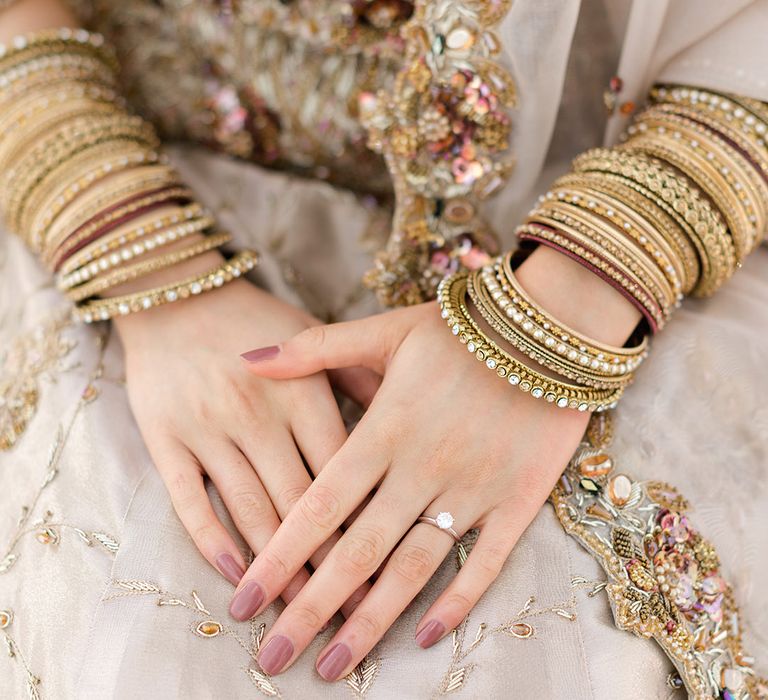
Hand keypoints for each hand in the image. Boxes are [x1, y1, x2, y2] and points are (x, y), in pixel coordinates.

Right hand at [114, 263, 372, 615]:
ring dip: (276, 567)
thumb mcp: (311, 336)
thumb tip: (404, 419)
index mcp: (302, 391)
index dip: (365, 522)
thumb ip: (356, 375)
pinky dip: (212, 541)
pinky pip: (189, 501)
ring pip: (250, 511)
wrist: (175, 296)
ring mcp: (209, 430)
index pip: (342, 471)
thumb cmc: (255, 319)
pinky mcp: (166, 440)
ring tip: (298, 612)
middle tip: (353, 612)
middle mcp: (258, 415)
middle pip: (301, 503)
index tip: (387, 569)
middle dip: (328, 563)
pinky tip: (235, 574)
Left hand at [232, 247, 640, 679]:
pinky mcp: (517, 500)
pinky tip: (425, 638)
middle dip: (311, 609)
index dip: (279, 558)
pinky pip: (485, 562)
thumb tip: (246, 360)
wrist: (552, 324)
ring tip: (333, 666)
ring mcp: (472, 489)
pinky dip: (457, 602)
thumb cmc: (461, 328)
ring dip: (371, 622)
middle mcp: (422, 468)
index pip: (318, 507)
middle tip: (274, 657)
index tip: (244, 602)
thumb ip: (314, 350)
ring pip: (413, 569)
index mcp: (384, 430)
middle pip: (356, 553)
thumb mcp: (384, 331)